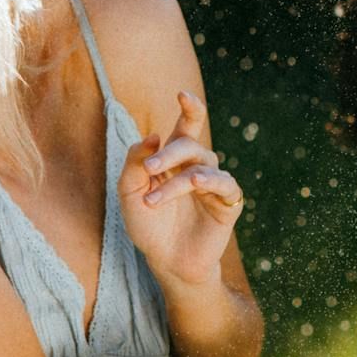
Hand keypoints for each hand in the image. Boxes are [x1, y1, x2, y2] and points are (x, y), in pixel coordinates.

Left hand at [118, 91, 245, 287]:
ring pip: (201, 166)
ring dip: (176, 181)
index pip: (186, 126)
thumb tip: (154, 135)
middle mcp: (196, 166)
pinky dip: (211, 180)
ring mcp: (213, 185)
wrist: (166, 263)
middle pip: (190, 144)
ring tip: (155, 201)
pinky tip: (195, 183)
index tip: (182, 94)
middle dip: (170, 152)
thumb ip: (135, 163)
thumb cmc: (148, 227)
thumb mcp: (129, 194)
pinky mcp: (227, 204)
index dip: (190, 108)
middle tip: (150, 169)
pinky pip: (225, 184)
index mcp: (175, 159)